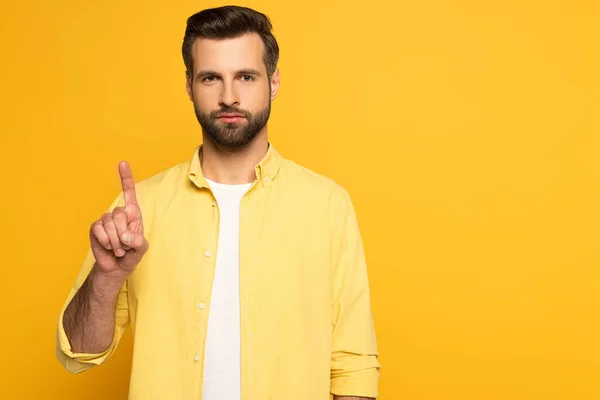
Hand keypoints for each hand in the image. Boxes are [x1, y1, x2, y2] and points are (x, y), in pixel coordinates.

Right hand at [89, 161, 148, 276]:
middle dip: (124, 233)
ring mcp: (106, 220)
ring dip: (115, 241)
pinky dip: (106, 241)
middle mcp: (119, 214)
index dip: (126, 178)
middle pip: (120, 213)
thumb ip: (138, 241)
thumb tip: (125, 235)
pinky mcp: (95, 228)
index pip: (129, 193)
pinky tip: (108, 247)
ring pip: (109, 223)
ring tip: (118, 249)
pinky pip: (99, 230)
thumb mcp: (141, 249)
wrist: (116, 267)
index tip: (122, 163)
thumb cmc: (131, 255)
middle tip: (126, 245)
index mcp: (133, 214)